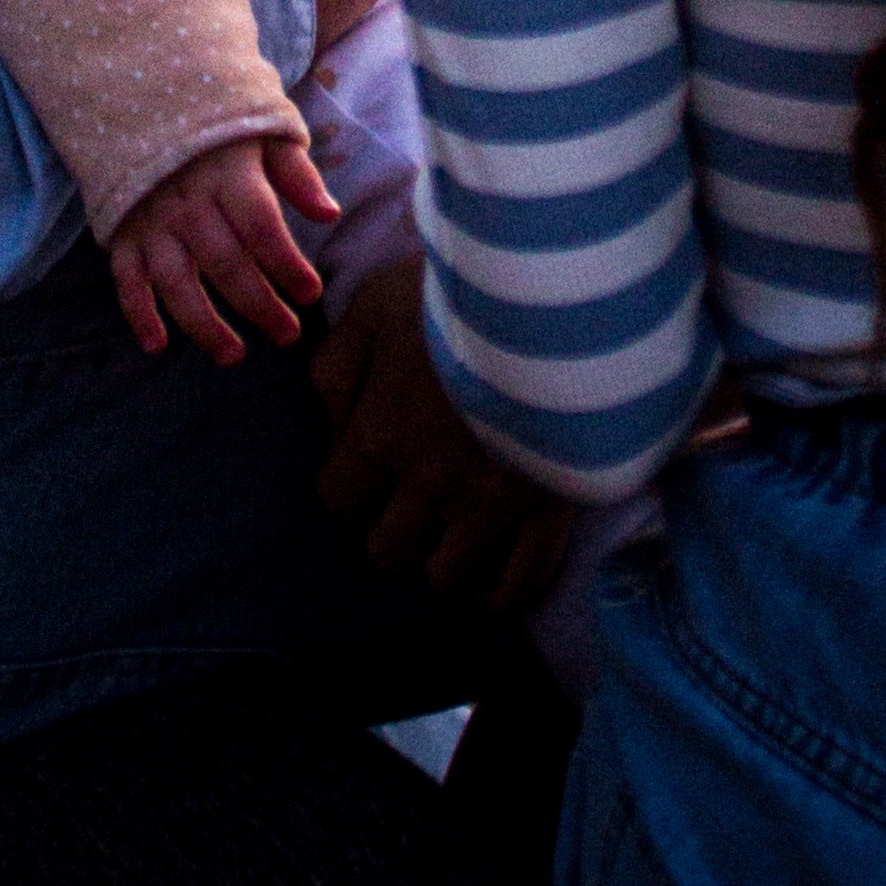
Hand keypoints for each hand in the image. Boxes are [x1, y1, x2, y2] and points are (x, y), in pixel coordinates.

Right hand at [108, 130, 338, 363]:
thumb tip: (329, 213)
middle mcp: (188, 201)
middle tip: (288, 336)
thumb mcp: (264, 130)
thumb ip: (296, 173)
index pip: (261, 226)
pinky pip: (126, 279)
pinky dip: (138, 314)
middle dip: (259, 305)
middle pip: (225, 262)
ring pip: (177, 281)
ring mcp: (151, 219)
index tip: (312, 294)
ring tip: (234, 356)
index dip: (287, 264)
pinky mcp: (123, 231)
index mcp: (228, 172)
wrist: (140, 95)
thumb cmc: (217, 122)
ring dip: (204, 324)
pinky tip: (158, 346)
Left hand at [312, 253, 572, 612]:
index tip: (364, 469)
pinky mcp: (547, 510)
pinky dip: (503, 590)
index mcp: (382, 435)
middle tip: (409, 504)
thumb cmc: (458, 295)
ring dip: (442, 561)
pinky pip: (520, 583)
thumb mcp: (377, 304)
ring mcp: (491, 505)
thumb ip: (339, 364)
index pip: (339, 499)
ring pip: (447, 579)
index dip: (346, 488)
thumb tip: (330, 421)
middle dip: (390, 532)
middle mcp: (429, 484)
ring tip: (453, 534)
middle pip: (387, 552)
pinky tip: (496, 572)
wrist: (556, 300)